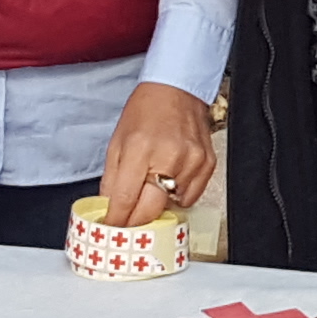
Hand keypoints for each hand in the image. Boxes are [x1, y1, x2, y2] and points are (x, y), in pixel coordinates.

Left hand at [100, 79, 213, 230]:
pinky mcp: (207, 164)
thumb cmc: (146, 111)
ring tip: (152, 186)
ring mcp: (191, 161)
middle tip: (127, 224)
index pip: (125, 199)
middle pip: (150, 209)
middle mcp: (168, 156)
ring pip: (171, 206)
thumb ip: (111, 178)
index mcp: (139, 149)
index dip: (116, 219)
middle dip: (135, 221)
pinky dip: (178, 196)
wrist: (177, 89)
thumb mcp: (117, 141)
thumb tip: (109, 208)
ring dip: (158, 204)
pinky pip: (190, 197)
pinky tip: (170, 180)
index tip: (112, 228)